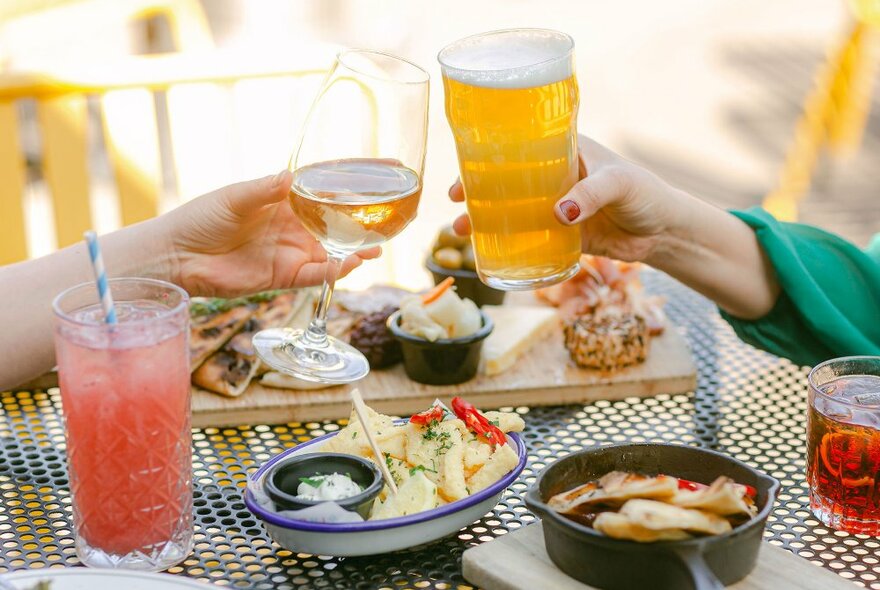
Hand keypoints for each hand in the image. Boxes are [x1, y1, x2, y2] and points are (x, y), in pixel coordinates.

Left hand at [160, 170, 379, 296]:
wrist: (178, 257)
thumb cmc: (201, 218)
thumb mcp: (235, 197)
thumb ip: (266, 190)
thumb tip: (292, 177)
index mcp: (284, 200)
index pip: (326, 189)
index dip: (353, 183)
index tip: (384, 172)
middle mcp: (293, 226)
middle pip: (336, 224)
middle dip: (363, 223)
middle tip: (390, 219)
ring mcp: (290, 252)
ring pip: (331, 252)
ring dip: (354, 251)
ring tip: (376, 247)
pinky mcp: (283, 277)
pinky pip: (313, 276)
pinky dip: (331, 273)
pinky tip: (347, 266)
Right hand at [448, 135, 686, 263]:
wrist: (665, 232)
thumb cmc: (646, 194)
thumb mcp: (620, 183)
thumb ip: (591, 193)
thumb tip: (558, 213)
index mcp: (564, 152)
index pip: (518, 150)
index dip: (487, 158)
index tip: (464, 171)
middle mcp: (553, 177)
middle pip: (504, 181)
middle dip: (475, 191)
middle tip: (455, 202)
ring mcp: (555, 207)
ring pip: (510, 211)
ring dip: (484, 220)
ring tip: (462, 231)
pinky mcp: (561, 236)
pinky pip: (527, 239)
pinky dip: (507, 244)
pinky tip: (487, 252)